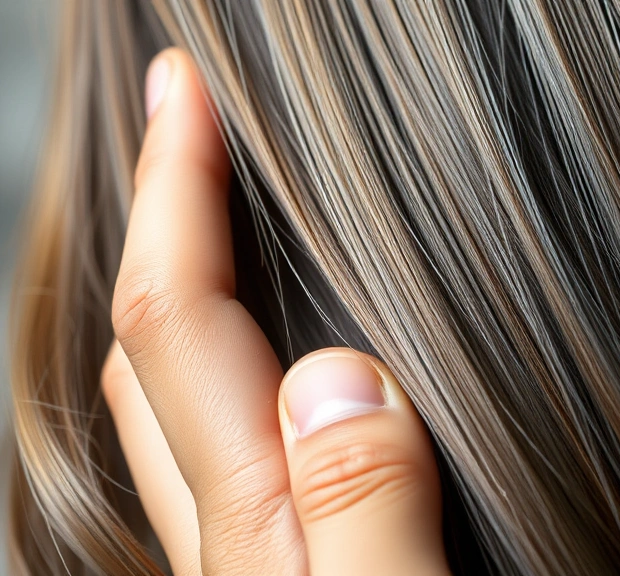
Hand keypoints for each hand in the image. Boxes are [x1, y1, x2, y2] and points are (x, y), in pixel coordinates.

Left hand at [100, 48, 448, 574]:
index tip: (182, 90)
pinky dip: (243, 370)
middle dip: (163, 225)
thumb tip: (340, 378)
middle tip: (194, 137)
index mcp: (262, 526)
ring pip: (185, 403)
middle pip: (153, 353)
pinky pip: (236, 446)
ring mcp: (257, 562)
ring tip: (232, 227)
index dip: (173, 192)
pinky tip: (305, 370)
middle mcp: (237, 537)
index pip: (178, 323)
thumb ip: (366, 506)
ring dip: (193, 295)